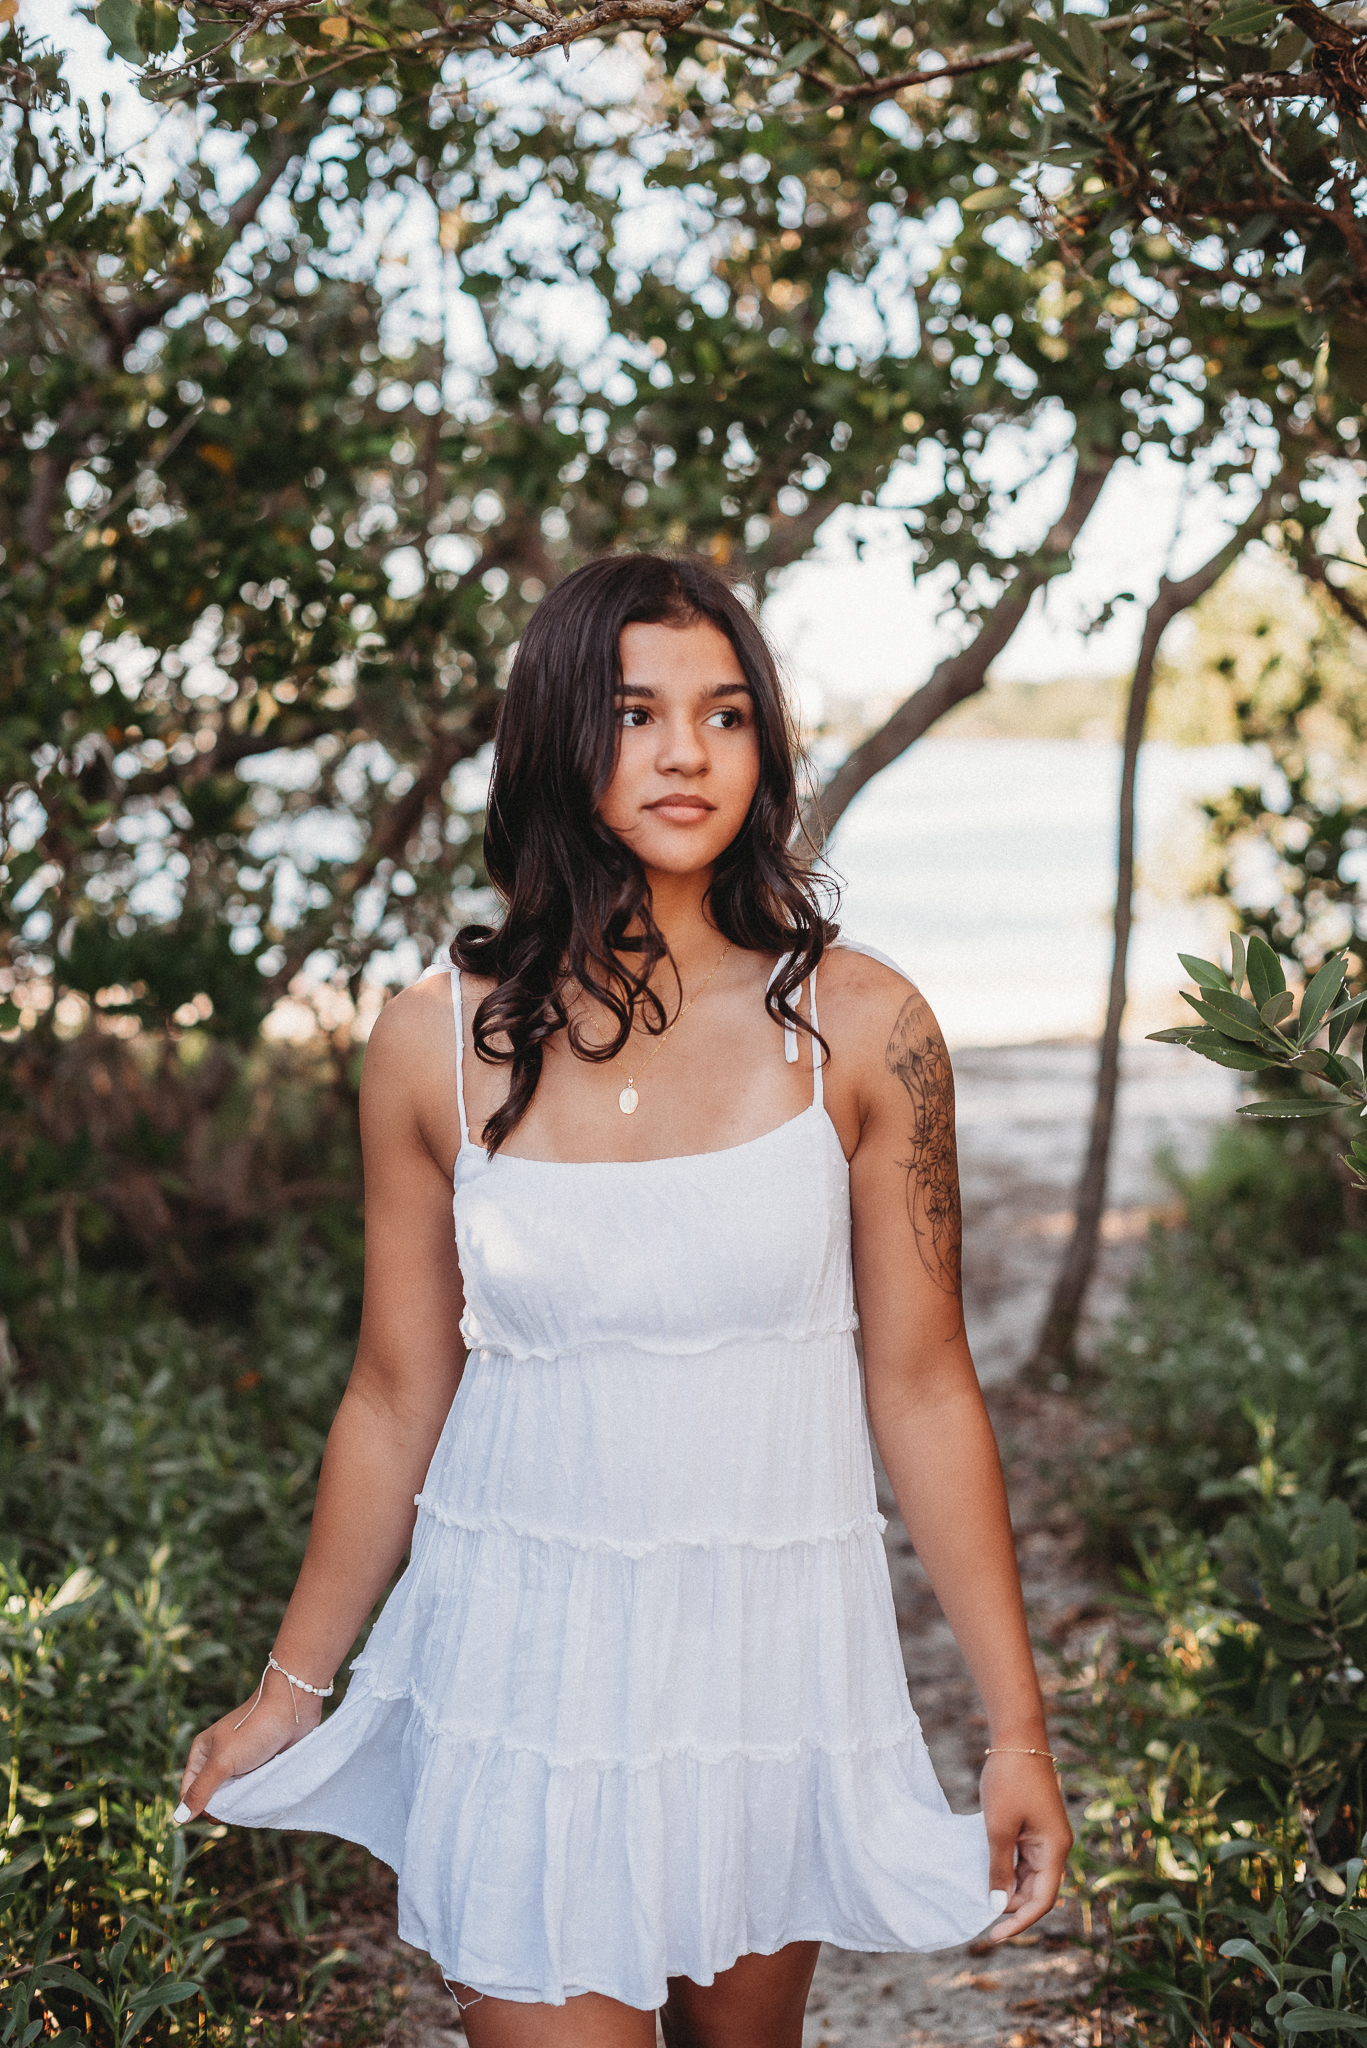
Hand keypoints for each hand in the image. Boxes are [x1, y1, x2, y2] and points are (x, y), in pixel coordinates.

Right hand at [175, 1665, 321, 1820]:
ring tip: (250, 1797)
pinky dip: (252, 1797)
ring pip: (231, 1796)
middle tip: (237, 1803)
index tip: (216, 1813)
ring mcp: (239, 1764)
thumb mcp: (222, 1762)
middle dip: (221, 1807)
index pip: (188, 1791)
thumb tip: (179, 1818)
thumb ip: (201, 1790)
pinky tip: (259, 1796)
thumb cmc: (253, 1730)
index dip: (197, 1807)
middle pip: (210, 1797)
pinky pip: (249, 1790)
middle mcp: (218, 1759)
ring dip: (238, 1803)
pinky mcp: (258, 1767)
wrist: (292, 1709)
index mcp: (202, 1753)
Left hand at [979, 1750, 1072, 1940]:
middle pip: (1036, 1890)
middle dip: (1011, 1906)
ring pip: (1028, 1875)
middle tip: (980, 1917)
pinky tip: (985, 1872)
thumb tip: (997, 1904)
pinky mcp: (1034, 1825)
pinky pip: (1022, 1857)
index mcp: (1054, 1850)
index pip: (1041, 1900)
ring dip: (1007, 1887)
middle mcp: (1055, 1847)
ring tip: (979, 1896)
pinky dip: (1006, 1867)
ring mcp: (1045, 1835)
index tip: (993, 1935)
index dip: (1019, 1921)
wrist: (1017, 1737)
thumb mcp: (999, 1827)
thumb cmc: (1009, 1780)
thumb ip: (999, 1867)